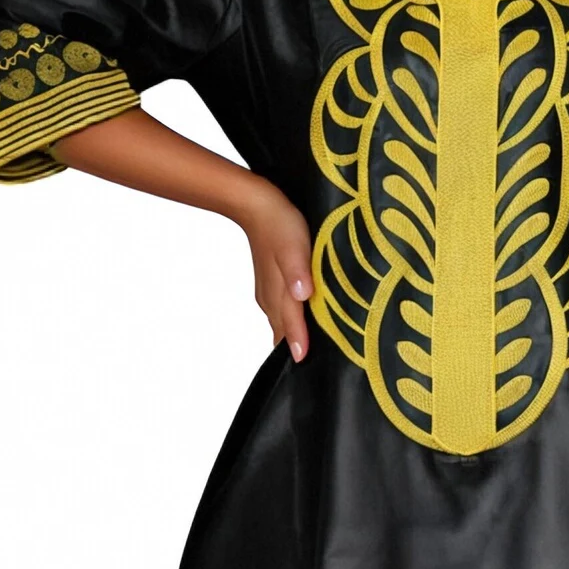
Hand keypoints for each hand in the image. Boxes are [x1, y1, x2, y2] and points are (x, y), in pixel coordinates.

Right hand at [239, 179, 315, 359]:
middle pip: (284, 330)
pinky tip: (298, 324)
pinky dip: (289, 321)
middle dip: (296, 346)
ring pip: (281, 321)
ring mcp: (269, 292)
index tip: (304, 362)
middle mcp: (271, 298)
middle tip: (314, 364)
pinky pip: (281, 311)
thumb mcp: (292, 245)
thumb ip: (297, 272)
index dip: (299, 343)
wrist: (254, 205)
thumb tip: (302, 296)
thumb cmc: (278, 223)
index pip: (291, 325)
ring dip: (292, 335)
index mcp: (279, 291)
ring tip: (307, 350)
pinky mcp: (271, 284)